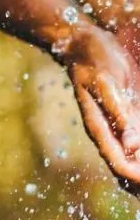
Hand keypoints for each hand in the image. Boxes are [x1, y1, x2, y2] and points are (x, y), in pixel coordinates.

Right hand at [60, 25, 139, 192]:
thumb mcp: (106, 81)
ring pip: (134, 160)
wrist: (84, 42)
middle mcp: (109, 133)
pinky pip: (137, 144)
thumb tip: (132, 145)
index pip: (120, 165)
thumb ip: (119, 112)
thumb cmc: (93, 58)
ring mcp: (118, 126)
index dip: (138, 177)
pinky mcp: (127, 116)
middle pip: (127, 171)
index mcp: (100, 128)